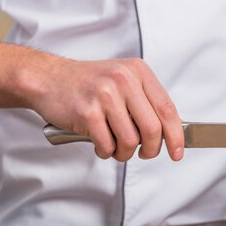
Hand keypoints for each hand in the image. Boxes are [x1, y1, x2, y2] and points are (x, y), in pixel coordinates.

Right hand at [27, 57, 183, 161]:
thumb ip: (146, 102)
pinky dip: (106, 151)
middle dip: (151, 149)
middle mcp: (124, 80)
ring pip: (130, 141)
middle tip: (145, 154)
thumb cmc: (88, 84)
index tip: (177, 152)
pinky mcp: (87, 112)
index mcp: (138, 72)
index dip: (176, 136)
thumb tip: (170, 133)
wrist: (48, 78)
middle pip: (153, 129)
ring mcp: (105, 95)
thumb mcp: (123, 80)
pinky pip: (107, 145)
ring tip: (116, 147)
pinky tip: (100, 143)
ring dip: (124, 153)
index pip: (168, 109)